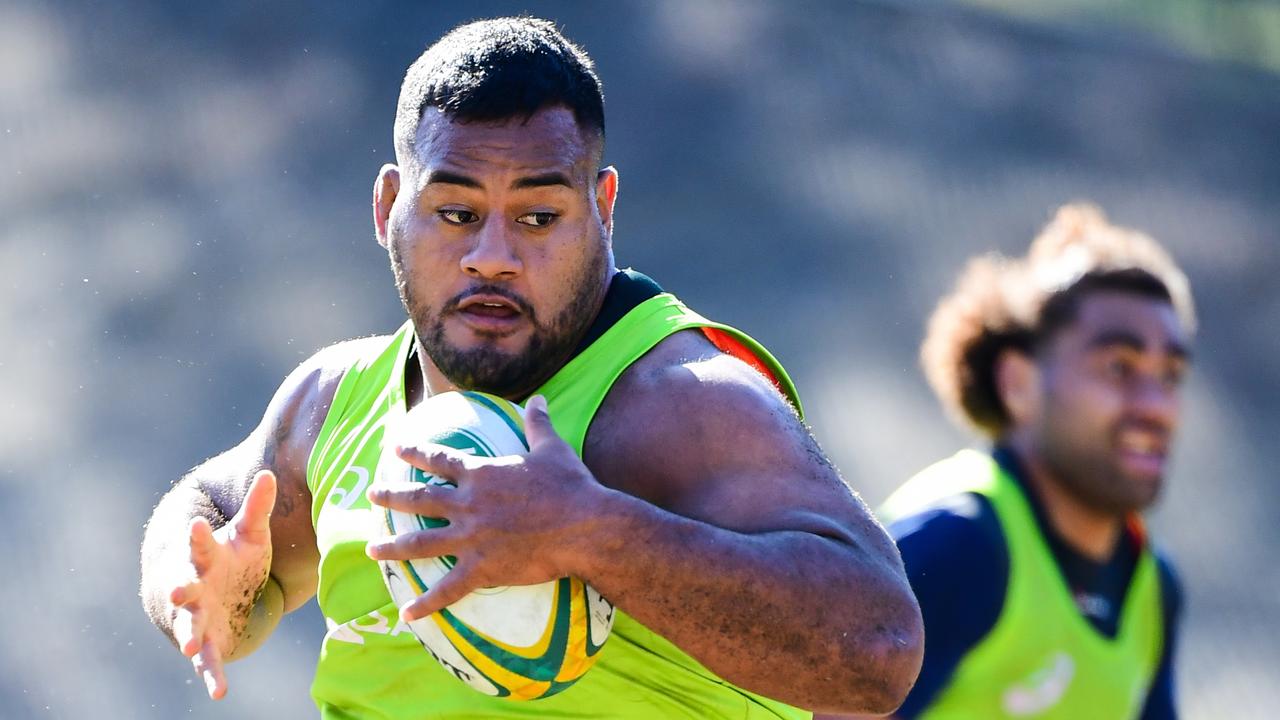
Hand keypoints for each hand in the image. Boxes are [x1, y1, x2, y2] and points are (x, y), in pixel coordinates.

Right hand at [168, 470, 275, 698]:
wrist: (212, 587)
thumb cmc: (232, 555)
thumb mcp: (249, 531)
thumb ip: (258, 507)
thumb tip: (270, 473)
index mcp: (204, 556)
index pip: (198, 543)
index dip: (195, 535)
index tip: (194, 524)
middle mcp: (195, 587)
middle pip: (184, 587)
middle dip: (180, 590)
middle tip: (176, 593)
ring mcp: (197, 615)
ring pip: (190, 627)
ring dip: (190, 636)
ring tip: (190, 648)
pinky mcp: (207, 640)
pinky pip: (208, 660)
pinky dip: (212, 675)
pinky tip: (218, 692)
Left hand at [365, 395, 604, 621]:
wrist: (584, 527)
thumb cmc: (570, 486)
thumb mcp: (552, 448)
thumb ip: (538, 423)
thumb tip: (538, 398)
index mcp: (482, 474)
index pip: (439, 460)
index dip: (415, 452)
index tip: (394, 447)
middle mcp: (468, 505)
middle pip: (420, 500)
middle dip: (391, 497)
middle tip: (371, 496)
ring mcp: (471, 538)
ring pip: (421, 543)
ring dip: (393, 548)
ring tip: (371, 550)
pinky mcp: (482, 569)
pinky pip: (448, 590)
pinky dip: (426, 603)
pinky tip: (406, 613)